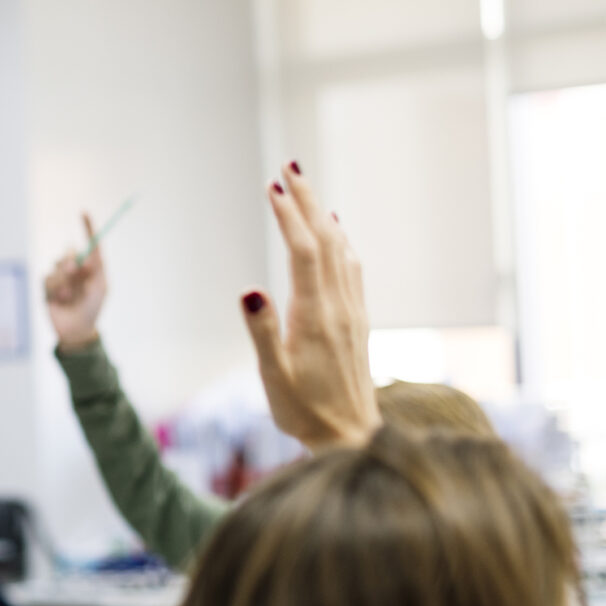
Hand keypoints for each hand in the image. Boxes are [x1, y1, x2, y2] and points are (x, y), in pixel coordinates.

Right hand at [45, 211, 107, 350]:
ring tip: (69, 297)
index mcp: (91, 267)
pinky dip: (55, 289)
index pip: (90, 243)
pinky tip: (60, 300)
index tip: (83, 213)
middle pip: (69, 252)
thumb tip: (85, 253)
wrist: (76, 330)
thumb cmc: (93, 308)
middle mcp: (76, 269)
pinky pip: (47, 278)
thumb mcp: (101, 287)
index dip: (87, 227)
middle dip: (71, 262)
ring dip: (64, 281)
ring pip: (57, 266)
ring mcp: (61, 277)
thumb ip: (97, 268)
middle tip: (76, 273)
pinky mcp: (48, 286)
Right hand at [239, 164, 379, 449]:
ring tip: (305, 188)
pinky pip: (351, 269)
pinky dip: (341, 242)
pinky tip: (335, 232)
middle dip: (307, 202)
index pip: (304, 253)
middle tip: (290, 167)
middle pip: (326, 241)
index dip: (290, 217)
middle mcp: (339, 307)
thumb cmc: (304, 411)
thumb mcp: (273, 377)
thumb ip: (261, 331)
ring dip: (322, 215)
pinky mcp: (356, 322)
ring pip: (340, 251)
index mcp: (315, 317)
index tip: (273, 186)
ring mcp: (352, 313)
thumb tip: (249, 288)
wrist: (351, 438)